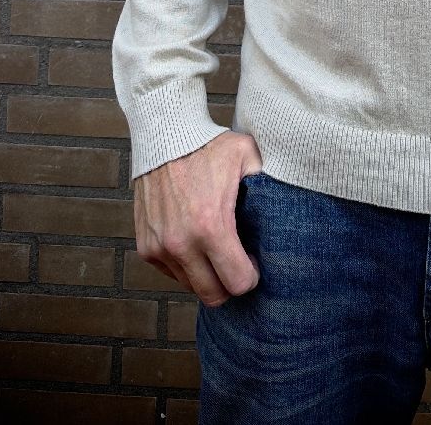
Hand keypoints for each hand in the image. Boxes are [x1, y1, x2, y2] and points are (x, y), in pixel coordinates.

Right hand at [133, 130, 262, 305]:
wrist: (164, 134)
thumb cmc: (208, 145)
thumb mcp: (247, 156)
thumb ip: (267, 182)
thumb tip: (284, 203)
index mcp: (211, 226)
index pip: (237, 283)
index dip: (251, 277)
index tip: (253, 263)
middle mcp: (182, 243)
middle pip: (213, 296)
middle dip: (229, 284)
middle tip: (237, 263)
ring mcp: (160, 247)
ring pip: (190, 286)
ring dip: (205, 274)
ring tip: (215, 249)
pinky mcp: (146, 245)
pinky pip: (171, 272)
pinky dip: (184, 264)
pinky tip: (194, 240)